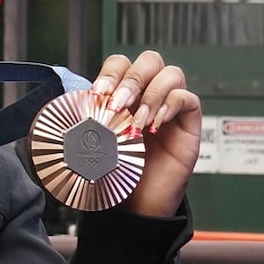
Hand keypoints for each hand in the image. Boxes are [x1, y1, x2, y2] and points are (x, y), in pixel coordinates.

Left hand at [90, 50, 201, 217]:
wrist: (136, 202)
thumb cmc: (117, 170)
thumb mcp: (96, 139)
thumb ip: (91, 116)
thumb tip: (75, 101)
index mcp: (123, 94)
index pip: (121, 64)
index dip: (111, 73)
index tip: (99, 93)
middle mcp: (148, 96)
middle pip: (149, 61)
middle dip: (130, 80)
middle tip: (117, 106)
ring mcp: (170, 107)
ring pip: (172, 74)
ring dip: (151, 94)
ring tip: (137, 123)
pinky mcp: (188, 123)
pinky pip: (188, 99)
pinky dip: (171, 105)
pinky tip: (156, 125)